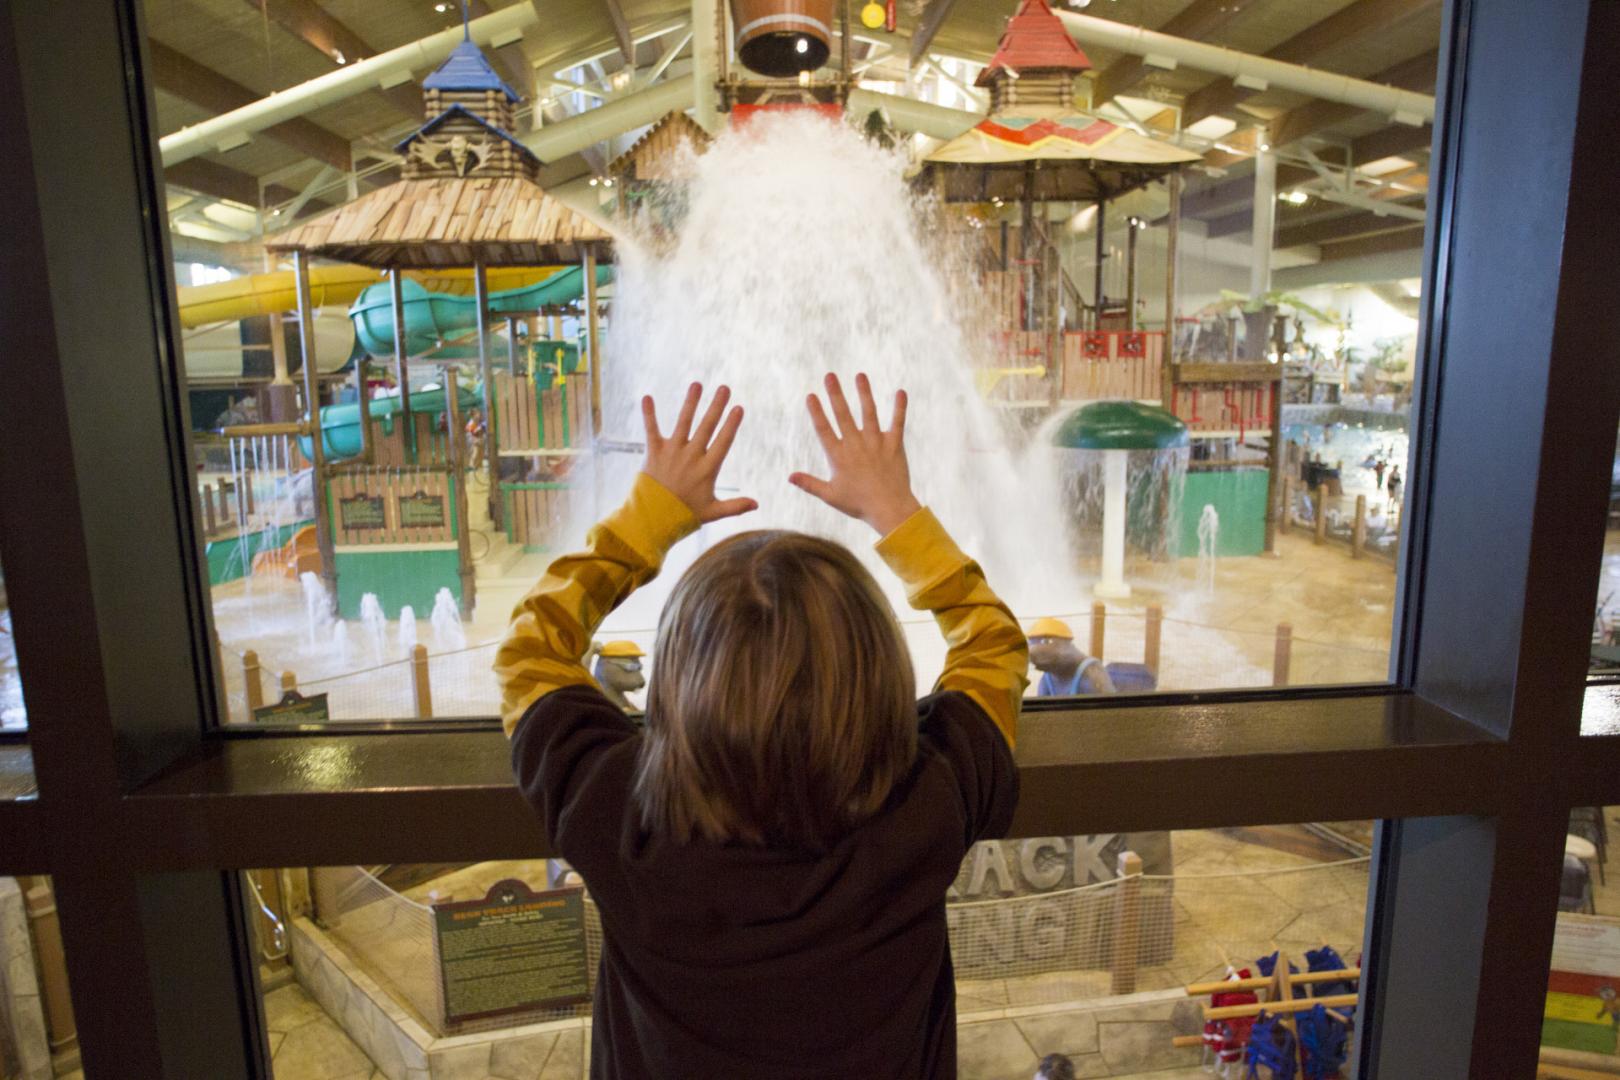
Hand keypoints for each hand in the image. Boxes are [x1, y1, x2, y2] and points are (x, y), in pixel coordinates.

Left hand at [641, 383, 756, 522]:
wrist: (653, 519)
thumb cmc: (685, 515)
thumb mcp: (713, 512)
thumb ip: (735, 507)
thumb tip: (757, 504)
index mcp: (707, 469)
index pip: (723, 442)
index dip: (731, 424)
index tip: (739, 408)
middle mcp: (691, 457)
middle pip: (707, 426)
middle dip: (716, 406)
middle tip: (724, 388)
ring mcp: (672, 452)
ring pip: (683, 422)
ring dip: (690, 402)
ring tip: (697, 384)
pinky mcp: (654, 452)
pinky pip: (651, 429)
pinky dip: (649, 413)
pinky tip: (647, 396)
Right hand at [790, 373, 920, 534]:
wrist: (889, 509)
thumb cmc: (858, 504)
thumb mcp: (830, 495)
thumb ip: (809, 484)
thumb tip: (789, 476)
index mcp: (838, 456)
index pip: (824, 429)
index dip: (816, 412)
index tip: (811, 395)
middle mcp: (856, 445)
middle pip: (843, 415)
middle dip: (835, 394)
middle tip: (830, 375)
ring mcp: (876, 443)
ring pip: (869, 413)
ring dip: (864, 393)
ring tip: (860, 375)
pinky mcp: (894, 445)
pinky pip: (897, 422)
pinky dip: (900, 407)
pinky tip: (900, 391)